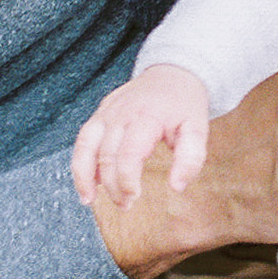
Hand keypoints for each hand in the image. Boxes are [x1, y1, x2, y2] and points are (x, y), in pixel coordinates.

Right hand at [73, 65, 211, 206]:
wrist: (173, 73)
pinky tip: (87, 182)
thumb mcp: (198, 129)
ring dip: (85, 176)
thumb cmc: (185, 105)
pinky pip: (83, 139)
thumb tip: (176, 187)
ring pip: (87, 146)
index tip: (134, 197)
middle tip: (125, 205)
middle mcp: (123, 113)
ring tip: (90, 200)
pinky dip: (79, 162)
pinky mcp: (100, 112)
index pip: (129, 153)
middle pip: (107, 154)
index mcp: (148, 116)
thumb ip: (191, 158)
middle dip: (113, 185)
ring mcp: (108, 111)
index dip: (126, 180)